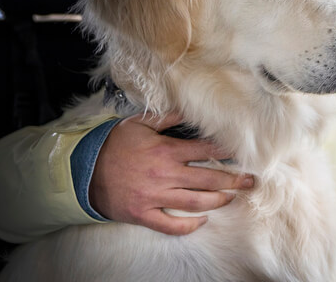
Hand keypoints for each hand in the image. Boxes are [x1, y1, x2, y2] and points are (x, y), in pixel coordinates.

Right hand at [89, 113, 253, 234]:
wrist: (83, 170)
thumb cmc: (113, 145)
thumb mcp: (139, 124)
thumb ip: (167, 117)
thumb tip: (189, 109)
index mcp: (166, 150)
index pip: (205, 149)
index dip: (227, 151)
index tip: (244, 152)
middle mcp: (165, 174)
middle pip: (208, 178)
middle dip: (233, 179)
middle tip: (251, 181)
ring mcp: (155, 196)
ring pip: (195, 202)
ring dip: (218, 200)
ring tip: (233, 197)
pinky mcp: (144, 213)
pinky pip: (171, 224)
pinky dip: (189, 225)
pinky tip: (202, 220)